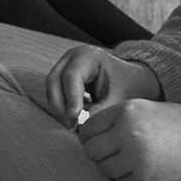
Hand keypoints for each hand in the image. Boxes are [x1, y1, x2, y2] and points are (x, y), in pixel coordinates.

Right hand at [44, 45, 160, 126]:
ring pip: (51, 87)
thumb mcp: (118, 98)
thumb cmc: (126, 86)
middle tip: (71, 125)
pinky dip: (61, 105)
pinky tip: (73, 117)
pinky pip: (54, 91)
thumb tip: (83, 125)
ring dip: (58, 107)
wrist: (130, 80)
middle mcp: (72, 57)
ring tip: (72, 125)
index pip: (71, 75)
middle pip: (54, 80)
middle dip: (60, 105)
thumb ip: (101, 110)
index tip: (75, 118)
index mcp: (88, 56)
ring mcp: (65, 65)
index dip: (71, 98)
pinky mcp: (62, 76)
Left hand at [77, 99, 180, 180]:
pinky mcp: (145, 180)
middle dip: (99, 155)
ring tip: (134, 162)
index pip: (88, 127)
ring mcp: (136, 158)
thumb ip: (120, 119)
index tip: (100, 141)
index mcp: (127, 110)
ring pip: (105, 169)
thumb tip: (89, 134)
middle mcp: (127, 133)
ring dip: (114, 169)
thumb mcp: (149, 109)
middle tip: (115, 155)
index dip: (91, 137)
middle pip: (91, 151)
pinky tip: (147, 172)